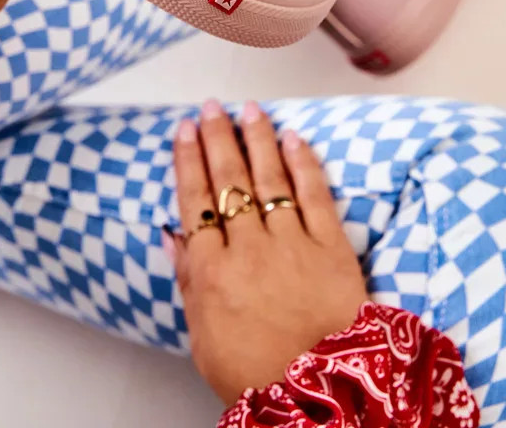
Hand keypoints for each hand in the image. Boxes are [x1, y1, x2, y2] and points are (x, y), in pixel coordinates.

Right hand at [167, 100, 366, 405]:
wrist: (322, 398)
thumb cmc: (259, 377)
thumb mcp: (204, 339)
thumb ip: (189, 283)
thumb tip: (172, 237)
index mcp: (212, 270)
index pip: (194, 199)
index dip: (189, 159)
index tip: (184, 130)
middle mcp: (249, 248)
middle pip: (228, 179)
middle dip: (217, 137)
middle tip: (211, 107)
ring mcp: (292, 244)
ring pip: (270, 177)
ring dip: (257, 138)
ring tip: (249, 110)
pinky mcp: (333, 248)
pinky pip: (315, 194)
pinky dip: (304, 163)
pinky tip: (294, 138)